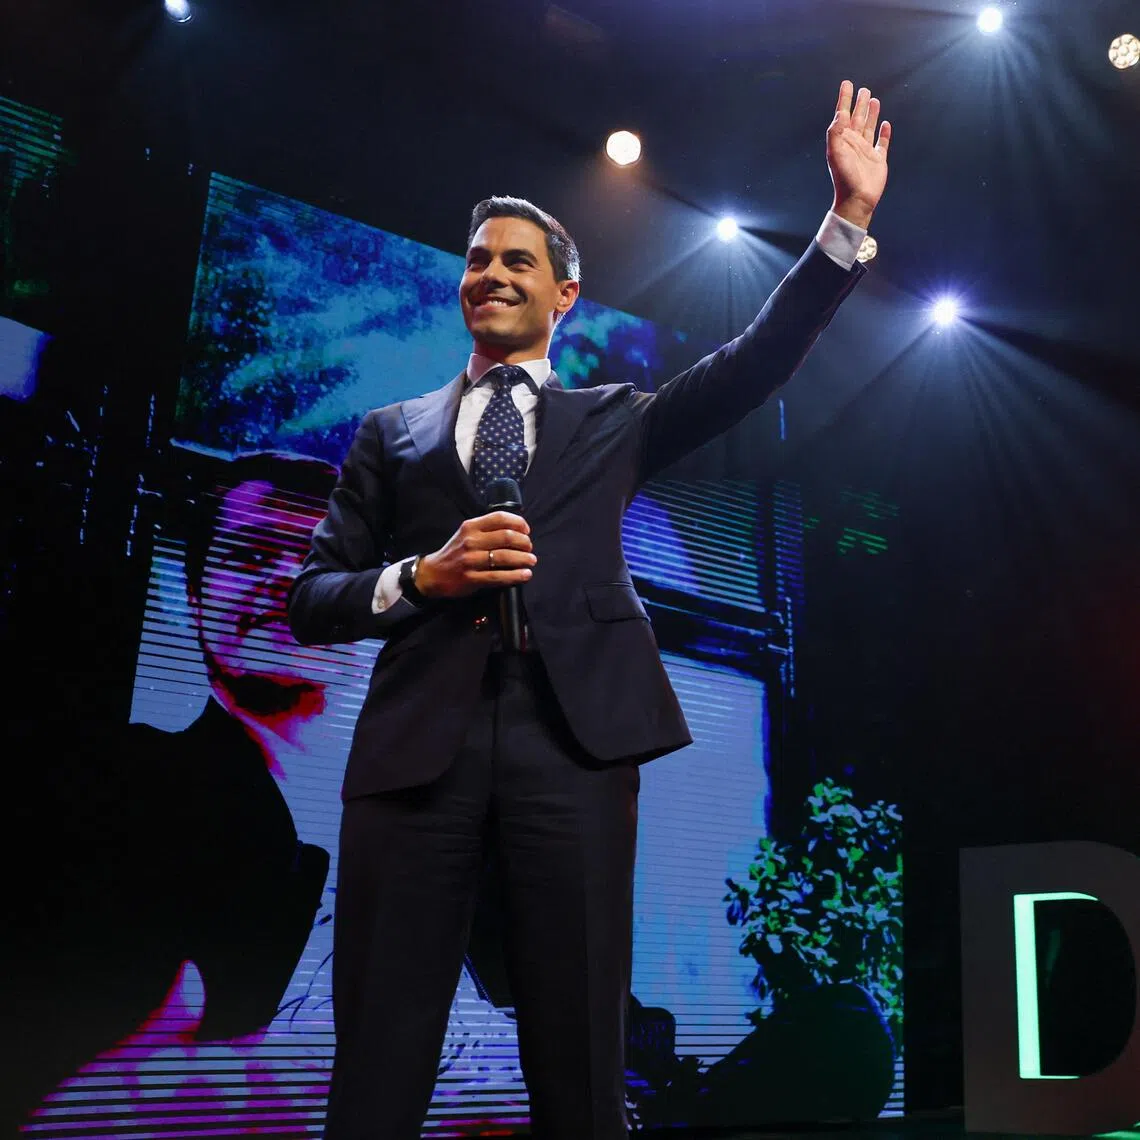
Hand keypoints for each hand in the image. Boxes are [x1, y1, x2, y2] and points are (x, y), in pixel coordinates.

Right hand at [416, 511, 535, 598]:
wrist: (433, 574)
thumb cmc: (455, 552)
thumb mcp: (466, 534)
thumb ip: (486, 529)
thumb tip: (516, 529)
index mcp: (471, 526)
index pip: (500, 518)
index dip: (518, 522)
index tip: (526, 530)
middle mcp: (471, 541)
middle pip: (507, 537)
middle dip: (524, 542)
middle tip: (529, 548)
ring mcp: (471, 560)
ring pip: (505, 556)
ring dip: (524, 558)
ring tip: (531, 561)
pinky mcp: (472, 578)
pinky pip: (499, 576)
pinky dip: (516, 575)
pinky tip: (525, 574)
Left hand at [826, 80, 891, 229]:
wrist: (857, 199)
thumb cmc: (844, 177)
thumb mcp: (835, 152)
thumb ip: (835, 132)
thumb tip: (839, 113)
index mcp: (843, 140)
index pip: (843, 115)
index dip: (844, 99)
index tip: (847, 84)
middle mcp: (854, 143)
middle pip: (857, 118)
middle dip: (859, 104)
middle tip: (863, 89)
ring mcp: (866, 151)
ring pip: (869, 127)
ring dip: (871, 114)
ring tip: (873, 99)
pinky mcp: (878, 159)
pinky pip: (882, 143)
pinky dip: (884, 133)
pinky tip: (886, 124)